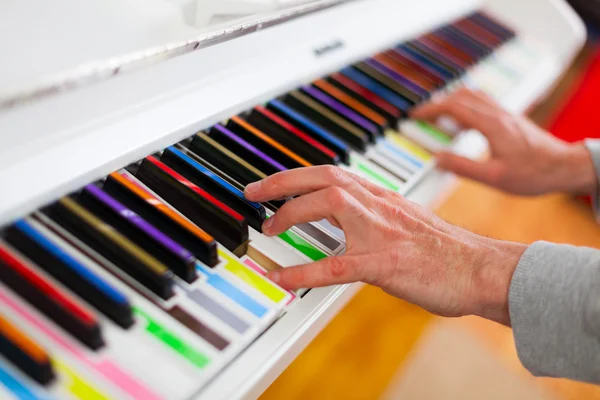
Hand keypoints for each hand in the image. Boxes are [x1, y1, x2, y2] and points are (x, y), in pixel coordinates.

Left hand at [244, 166, 526, 325]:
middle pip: (325, 178)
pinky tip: (284, 278)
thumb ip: (375, 217)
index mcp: (383, 197)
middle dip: (283, 182)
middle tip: (253, 193)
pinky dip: (306, 271)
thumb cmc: (448, 251)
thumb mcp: (407, 222)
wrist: (485, 269)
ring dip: (292, 215)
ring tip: (267, 229)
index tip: (273, 183)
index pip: (333, 173)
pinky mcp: (388, 264)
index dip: (298, 175)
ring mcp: (383, 233)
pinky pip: (338, 266)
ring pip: (329, 206)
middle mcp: (380, 206)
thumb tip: (343, 221)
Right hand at [410, 88, 596, 195]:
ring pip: (473, 95)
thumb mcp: (493, 178)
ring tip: (439, 118)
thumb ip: (462, 167)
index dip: (430, 109)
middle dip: (437, 104)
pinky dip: (466, 107)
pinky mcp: (510, 118)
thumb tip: (437, 160)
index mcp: (491, 125)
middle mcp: (498, 114)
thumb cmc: (533, 174)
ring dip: (452, 102)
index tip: (415, 115)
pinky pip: (482, 103)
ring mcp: (505, 113)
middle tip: (422, 117)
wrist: (564, 166)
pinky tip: (463, 124)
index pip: (453, 107)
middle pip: (460, 96)